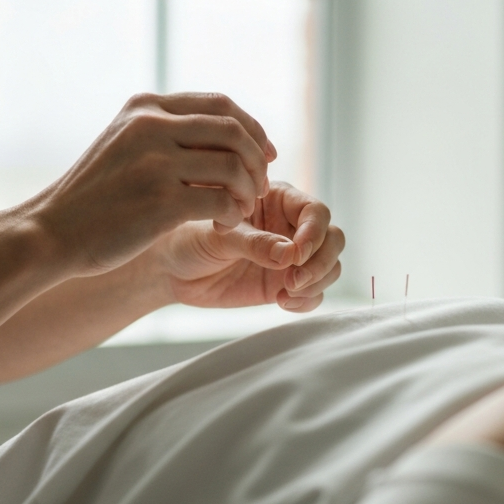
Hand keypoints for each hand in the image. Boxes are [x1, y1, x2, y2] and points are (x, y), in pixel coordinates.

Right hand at [27, 92, 274, 277]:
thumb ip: (165, 130)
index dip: (253, 128)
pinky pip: (222, 201)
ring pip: (234, 167)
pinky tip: (224, 225)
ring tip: (242, 210)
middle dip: (257, 160)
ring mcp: (156, 162)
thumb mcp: (124, 143)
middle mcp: (151, 126)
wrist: (51, 232)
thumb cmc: (94, 196)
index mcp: (145, 107)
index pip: (220, 103)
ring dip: (249, 191)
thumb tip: (228, 128)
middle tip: (259, 187)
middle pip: (234, 131)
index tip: (266, 154)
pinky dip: (233, 214)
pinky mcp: (161, 201)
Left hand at [151, 181, 345, 310]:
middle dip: (321, 261)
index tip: (297, 253)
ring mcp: (291, 257)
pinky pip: (314, 293)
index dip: (314, 232)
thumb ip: (255, 243)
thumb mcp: (219, 237)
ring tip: (286, 293)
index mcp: (278, 200)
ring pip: (330, 266)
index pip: (316, 212)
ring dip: (317, 282)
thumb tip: (290, 255)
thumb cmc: (189, 238)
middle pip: (332, 239)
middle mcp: (291, 226)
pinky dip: (308, 300)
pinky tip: (283, 303)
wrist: (171, 270)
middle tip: (294, 279)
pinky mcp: (285, 284)